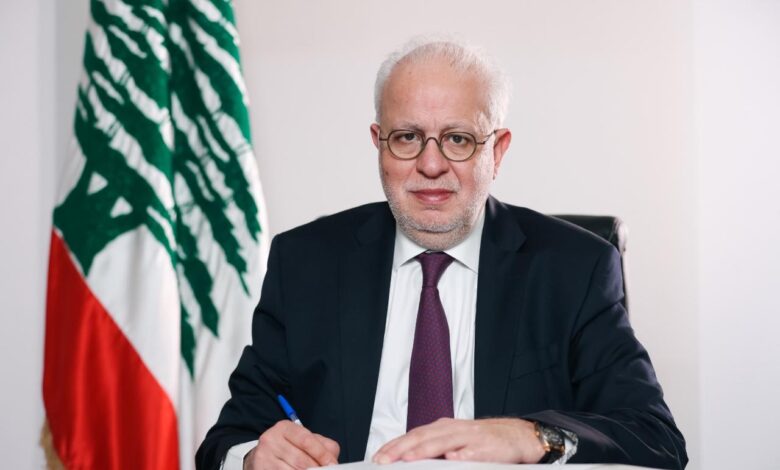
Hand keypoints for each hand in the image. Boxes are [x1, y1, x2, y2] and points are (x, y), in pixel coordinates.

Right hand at [244, 420, 339, 469]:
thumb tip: (332, 461)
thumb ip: (322, 446)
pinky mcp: (260, 469)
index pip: (307, 440)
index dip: (322, 454)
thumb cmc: (288, 448)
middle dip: (316, 468)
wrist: (261, 456)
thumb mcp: (304, 440)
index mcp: (285, 428)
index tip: (332, 464)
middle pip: (301, 460)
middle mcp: (271, 439)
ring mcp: (264, 456)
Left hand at [372, 417, 544, 463]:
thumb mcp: (454, 439)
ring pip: (443, 442)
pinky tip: (452, 458)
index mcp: (443, 427)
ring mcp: (470, 436)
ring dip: (425, 450)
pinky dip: (461, 454)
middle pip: (423, 437)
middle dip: (402, 448)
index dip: (394, 445)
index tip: (378, 457)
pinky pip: (472, 451)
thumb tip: (407, 456)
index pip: (413, 435)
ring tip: (409, 458)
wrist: (516, 435)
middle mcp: (453, 429)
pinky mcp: (487, 447)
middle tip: (385, 460)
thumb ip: (433, 446)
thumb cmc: (481, 440)